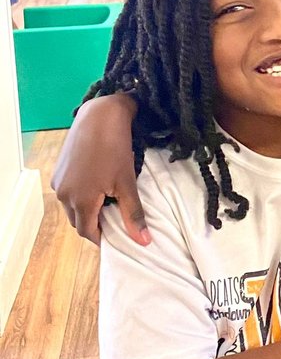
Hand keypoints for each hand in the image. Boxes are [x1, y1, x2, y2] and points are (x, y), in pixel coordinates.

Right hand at [50, 93, 148, 245]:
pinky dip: (81, 197)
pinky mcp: (59, 170)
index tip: (117, 238)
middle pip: (78, 221)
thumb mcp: (127, 184)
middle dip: (95, 225)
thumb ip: (133, 214)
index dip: (102, 238)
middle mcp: (63, 194)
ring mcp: (59, 182)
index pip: (87, 232)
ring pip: (72, 207)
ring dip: (88, 211)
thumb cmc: (115, 149)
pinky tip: (98, 187)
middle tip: (117, 221)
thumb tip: (144, 242)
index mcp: (80, 201)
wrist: (99, 116)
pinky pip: (68, 193)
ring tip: (109, 204)